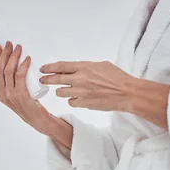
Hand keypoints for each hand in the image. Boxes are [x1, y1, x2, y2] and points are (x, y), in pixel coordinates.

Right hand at [0, 42, 53, 133]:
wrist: (39, 120)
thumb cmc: (30, 105)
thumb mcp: (18, 93)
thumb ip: (15, 83)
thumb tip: (17, 63)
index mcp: (0, 93)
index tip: (0, 45)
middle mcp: (3, 94)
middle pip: (0, 69)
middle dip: (5, 53)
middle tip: (11, 43)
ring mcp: (11, 96)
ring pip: (8, 71)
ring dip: (14, 57)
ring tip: (19, 48)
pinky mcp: (21, 96)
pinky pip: (20, 77)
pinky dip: (23, 66)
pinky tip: (27, 59)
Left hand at [39, 61, 169, 128]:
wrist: (126, 93)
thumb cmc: (117, 78)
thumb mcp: (101, 65)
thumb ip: (86, 67)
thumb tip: (75, 69)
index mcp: (84, 67)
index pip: (61, 66)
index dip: (49, 67)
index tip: (43, 68)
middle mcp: (80, 79)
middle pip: (56, 79)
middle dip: (47, 80)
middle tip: (42, 80)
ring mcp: (81, 92)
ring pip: (61, 92)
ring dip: (61, 91)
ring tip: (63, 90)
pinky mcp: (84, 103)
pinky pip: (71, 102)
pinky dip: (72, 100)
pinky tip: (77, 98)